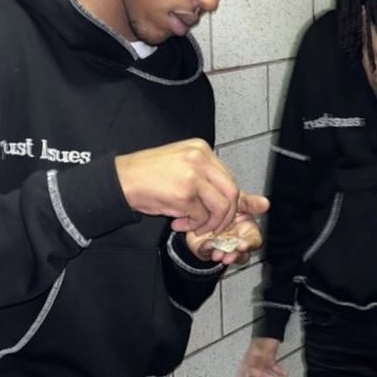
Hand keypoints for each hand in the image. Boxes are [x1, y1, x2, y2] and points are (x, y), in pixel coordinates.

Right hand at [115, 139, 249, 235]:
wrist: (120, 180)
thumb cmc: (149, 175)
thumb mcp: (183, 169)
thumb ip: (209, 180)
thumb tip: (256, 201)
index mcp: (201, 149)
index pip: (229, 178)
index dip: (232, 202)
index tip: (229, 216)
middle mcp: (200, 158)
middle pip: (231, 193)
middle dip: (225, 216)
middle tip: (211, 226)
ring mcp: (192, 175)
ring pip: (220, 207)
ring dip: (209, 223)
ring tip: (192, 226)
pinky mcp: (183, 194)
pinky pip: (200, 216)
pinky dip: (192, 225)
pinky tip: (177, 223)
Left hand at [186, 200, 267, 265]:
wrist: (203, 207)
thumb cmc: (225, 205)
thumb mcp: (238, 200)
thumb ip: (251, 202)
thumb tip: (266, 203)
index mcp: (248, 229)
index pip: (254, 241)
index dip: (249, 244)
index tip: (243, 246)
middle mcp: (238, 240)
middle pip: (241, 253)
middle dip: (236, 254)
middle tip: (228, 254)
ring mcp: (224, 247)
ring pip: (228, 257)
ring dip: (223, 256)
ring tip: (217, 254)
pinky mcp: (209, 249)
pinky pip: (210, 253)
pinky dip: (208, 250)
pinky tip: (206, 246)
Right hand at [240, 337, 287, 376]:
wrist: (270, 328)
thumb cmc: (263, 339)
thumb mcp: (261, 354)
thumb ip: (258, 366)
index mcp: (249, 361)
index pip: (244, 376)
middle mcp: (253, 362)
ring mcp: (261, 360)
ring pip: (267, 374)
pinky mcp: (267, 357)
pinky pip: (272, 367)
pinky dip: (278, 371)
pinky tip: (285, 373)